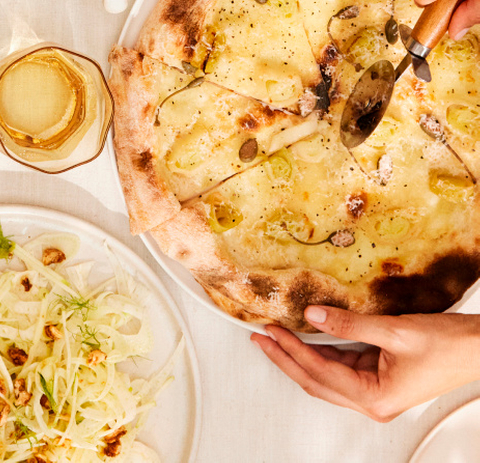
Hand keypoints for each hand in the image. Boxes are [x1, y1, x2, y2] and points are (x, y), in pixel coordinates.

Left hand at [252, 304, 479, 419]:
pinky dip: (323, 351)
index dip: (291, 350)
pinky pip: (343, 366)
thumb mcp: (395, 331)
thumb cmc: (447, 347)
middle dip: (286, 358)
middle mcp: (372, 401)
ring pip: (327, 375)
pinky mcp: (381, 379)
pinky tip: (307, 336)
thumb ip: (350, 325)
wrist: (478, 350)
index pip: (320, 372)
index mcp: (375, 398)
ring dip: (301, 355)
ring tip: (275, 335)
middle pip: (317, 380)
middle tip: (260, 337)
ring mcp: (376, 392)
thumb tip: (312, 316)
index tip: (270, 331)